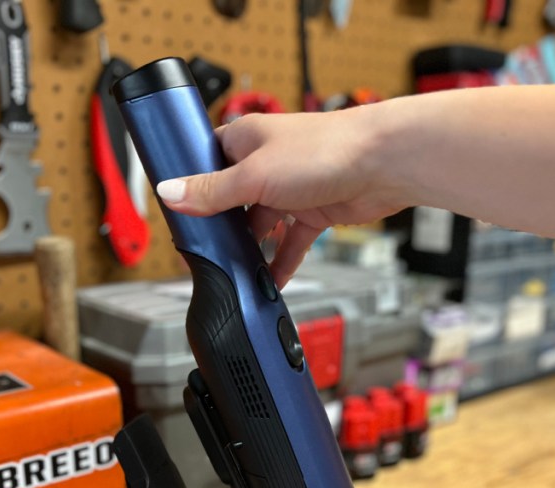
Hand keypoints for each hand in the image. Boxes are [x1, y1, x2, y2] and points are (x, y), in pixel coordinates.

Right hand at [156, 106, 409, 286]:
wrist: (385, 164)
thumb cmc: (327, 149)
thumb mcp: (255, 175)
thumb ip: (212, 191)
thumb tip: (170, 194)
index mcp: (246, 139)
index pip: (206, 161)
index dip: (190, 186)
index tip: (177, 215)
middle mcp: (267, 162)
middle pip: (231, 199)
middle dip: (220, 227)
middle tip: (202, 253)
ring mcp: (291, 188)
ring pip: (261, 225)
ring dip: (251, 249)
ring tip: (233, 273)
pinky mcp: (314, 211)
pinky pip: (290, 242)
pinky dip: (281, 262)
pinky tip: (270, 281)